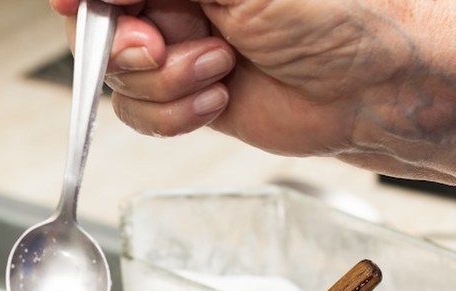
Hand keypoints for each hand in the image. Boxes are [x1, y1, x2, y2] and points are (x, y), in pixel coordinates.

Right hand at [49, 0, 432, 158]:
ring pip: (114, 73)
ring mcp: (181, 43)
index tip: (78, 4)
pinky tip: (215, 99)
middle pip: (95, 20)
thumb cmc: (338, 15)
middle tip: (155, 47)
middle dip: (122, 43)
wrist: (377, 88)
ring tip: (218, 67)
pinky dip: (170, 114)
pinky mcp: (188, 93)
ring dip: (161, 82)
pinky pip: (138, 113)